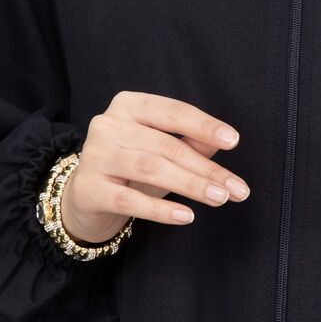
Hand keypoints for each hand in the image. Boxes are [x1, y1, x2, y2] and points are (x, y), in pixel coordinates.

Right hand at [59, 91, 249, 242]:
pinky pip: (130, 200)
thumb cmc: (130, 168)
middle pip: (166, 146)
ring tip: (219, 198)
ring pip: (150, 169)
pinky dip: (161, 210)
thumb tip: (224, 141)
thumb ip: (190, 141)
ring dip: (190, 185)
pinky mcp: (89, 188)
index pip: (172, 111)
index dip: (204, 125)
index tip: (233, 141)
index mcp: (128, 105)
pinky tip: (187, 216)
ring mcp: (95, 156)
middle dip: (206, 168)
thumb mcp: (161, 150)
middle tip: (236, 188)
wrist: (84, 196)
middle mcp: (108, 125)